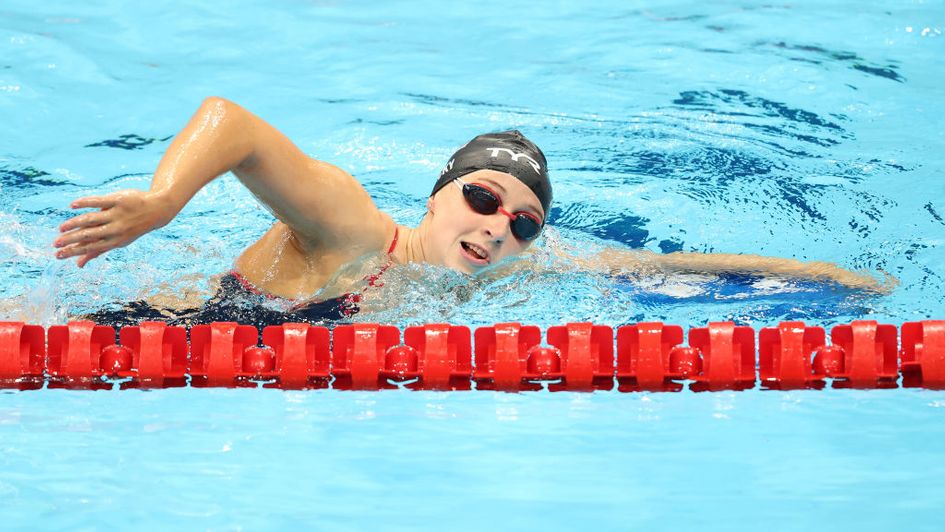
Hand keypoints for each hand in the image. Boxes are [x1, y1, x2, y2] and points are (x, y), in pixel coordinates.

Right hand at [53, 190, 173, 267]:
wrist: (157, 209)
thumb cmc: (133, 227)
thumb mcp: (119, 241)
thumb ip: (97, 250)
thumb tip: (79, 264)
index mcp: (116, 241)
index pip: (91, 248)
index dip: (74, 252)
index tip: (58, 255)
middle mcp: (116, 229)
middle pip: (88, 235)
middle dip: (70, 240)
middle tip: (55, 244)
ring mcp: (116, 214)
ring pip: (90, 219)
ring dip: (73, 224)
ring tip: (61, 228)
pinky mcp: (117, 200)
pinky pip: (98, 201)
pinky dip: (84, 203)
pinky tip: (72, 206)